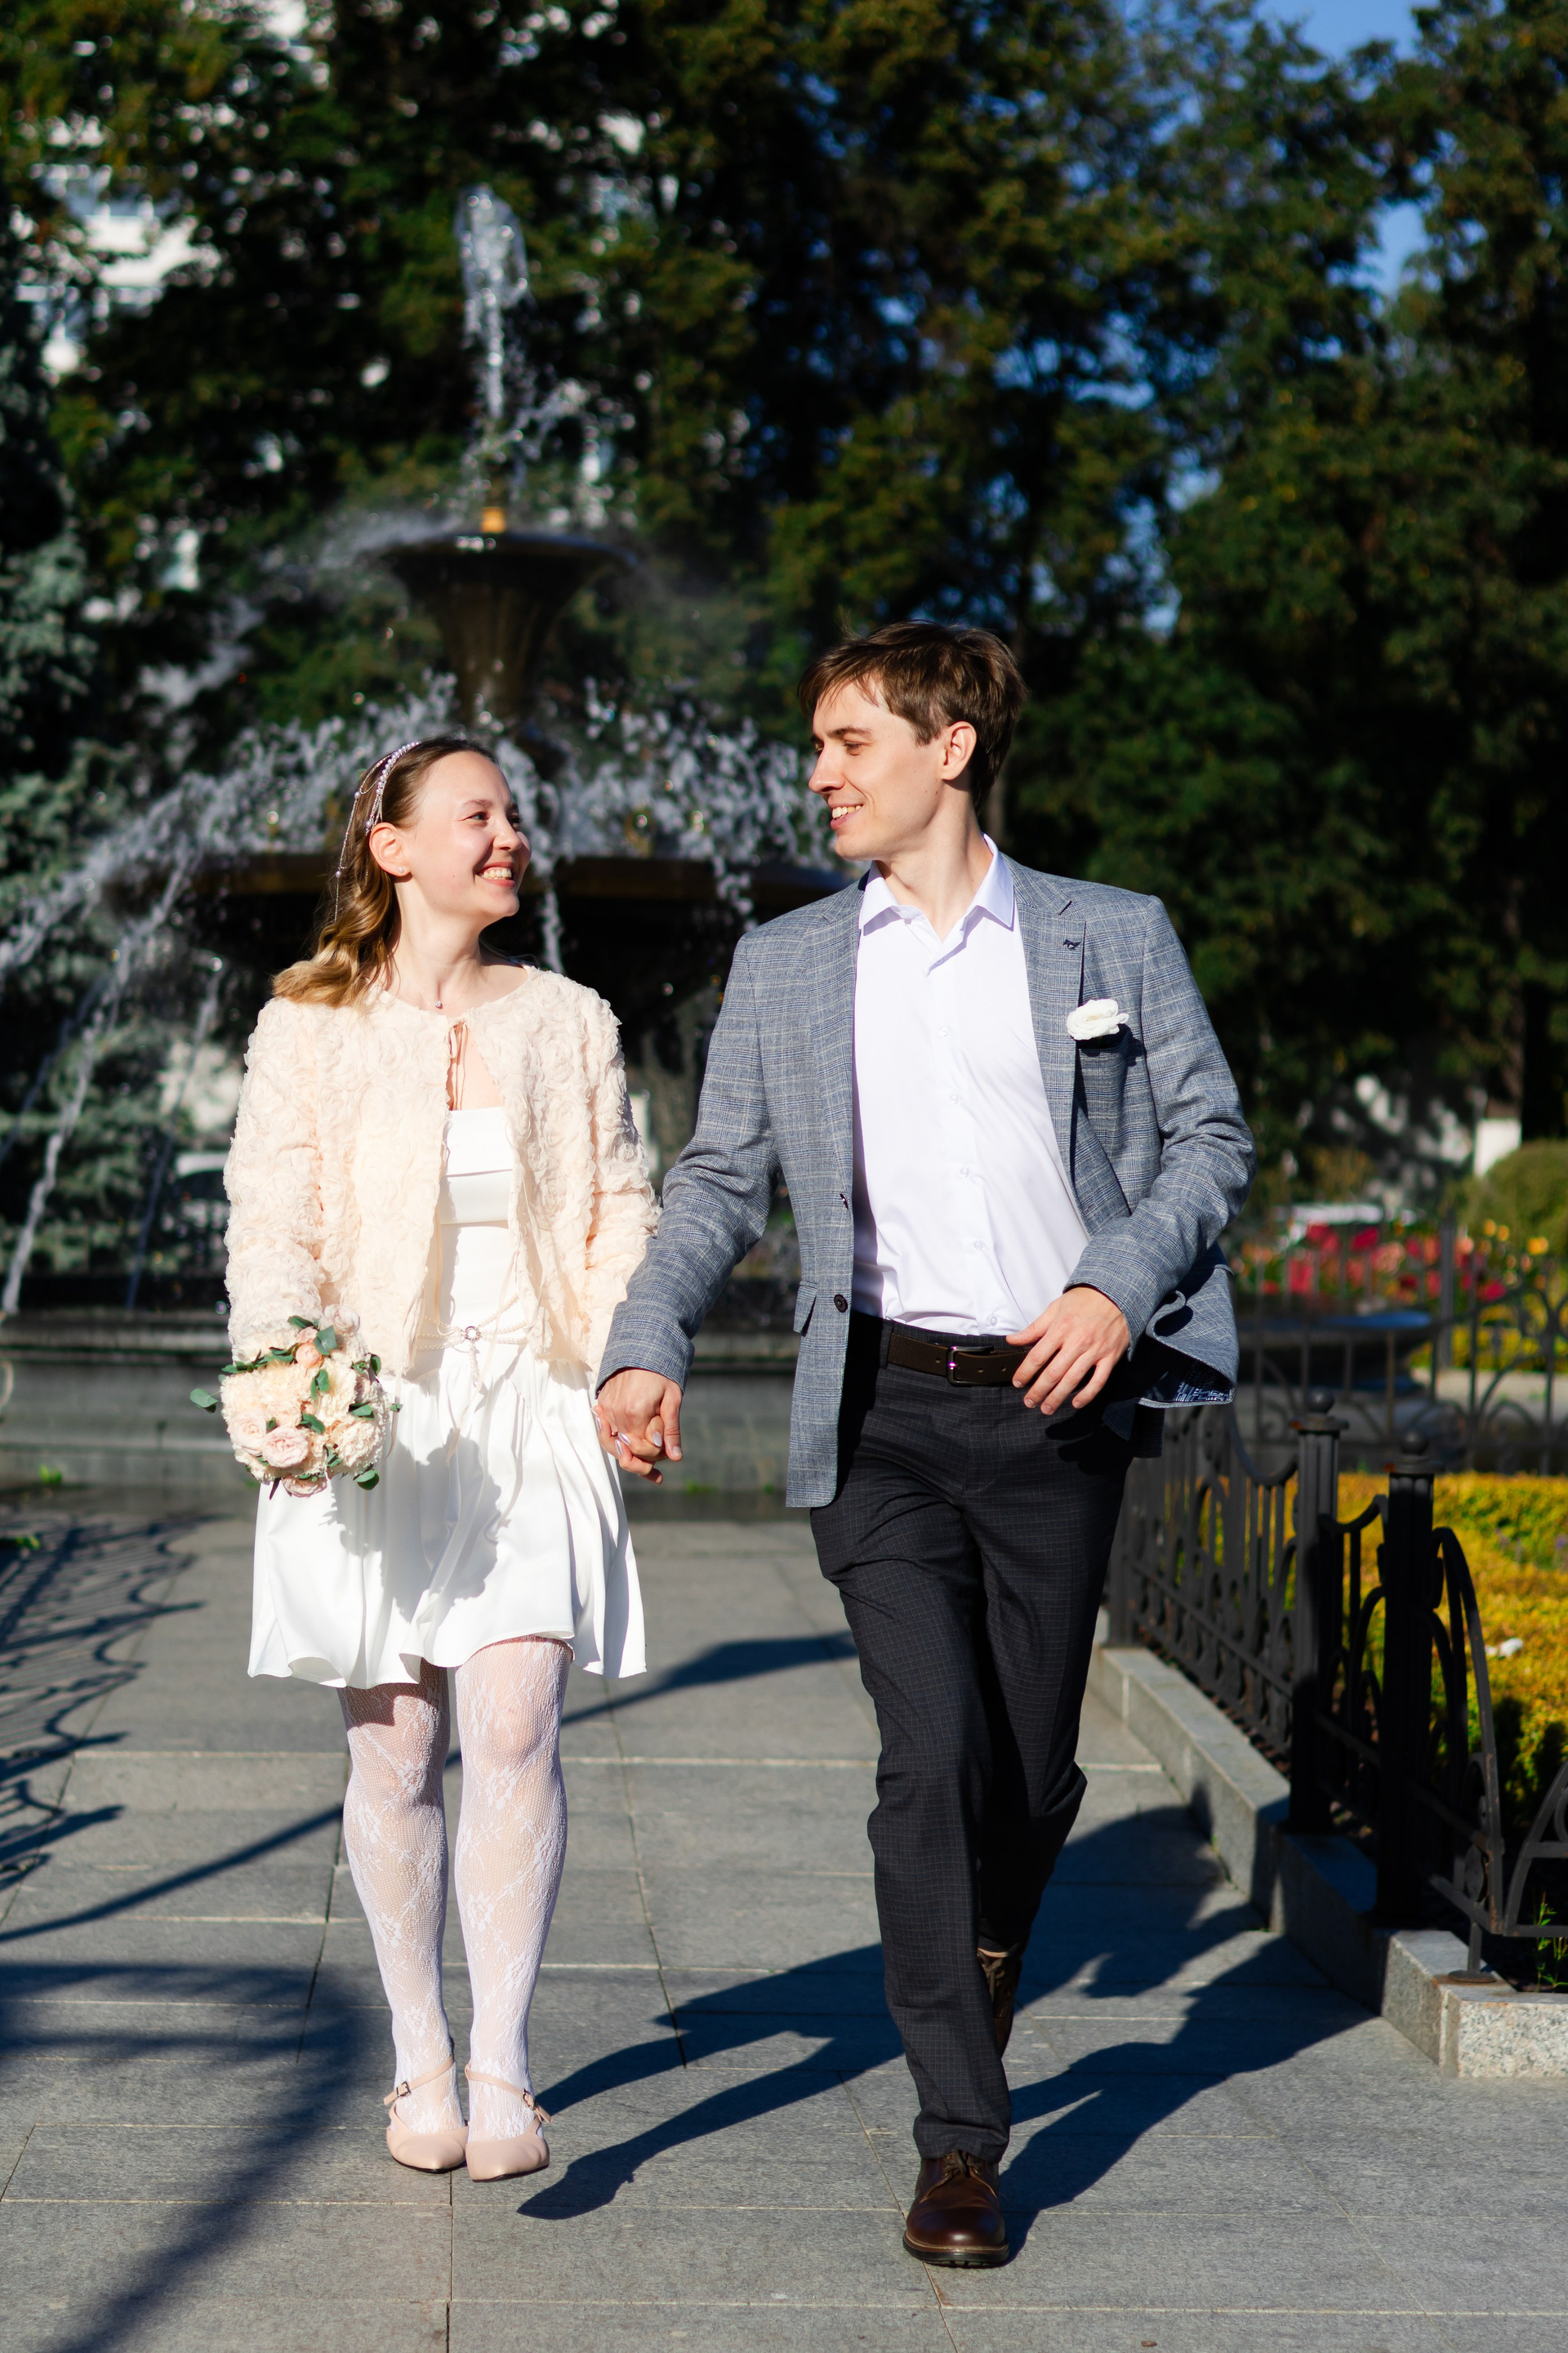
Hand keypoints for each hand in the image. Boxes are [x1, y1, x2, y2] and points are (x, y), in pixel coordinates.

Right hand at [594, 1369, 683, 1484]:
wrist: (642, 1347)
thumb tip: (675, 1457)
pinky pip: (607, 1430)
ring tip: (643, 1466)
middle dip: (641, 1460)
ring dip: (627, 1454)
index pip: (641, 1448)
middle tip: (654, 1471)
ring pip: (613, 1443)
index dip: (655, 1454)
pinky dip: (617, 1440)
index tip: (665, 1452)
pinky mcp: (602, 1403)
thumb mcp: (672, 1400)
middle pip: (624, 1450)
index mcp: (635, 1413)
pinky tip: (627, 1445)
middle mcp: (616, 1413)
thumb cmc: (661, 1373)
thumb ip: (671, 1430)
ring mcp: (606, 1408)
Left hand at [1006, 1287, 1129, 1414]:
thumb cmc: (1084, 1299)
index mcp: (1060, 1329)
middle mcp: (1076, 1342)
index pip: (1038, 1356)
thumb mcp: (1055, 1308)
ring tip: (1046, 1408)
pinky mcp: (1110, 1357)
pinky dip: (1087, 1394)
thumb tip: (1013, 1340)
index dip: (1025, 1372)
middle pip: (1053, 1373)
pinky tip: (1076, 1403)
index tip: (1018, 1382)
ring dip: (1057, 1397)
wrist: (1117, 1293)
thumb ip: (1034, 1328)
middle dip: (1038, 1391)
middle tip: (1029, 1402)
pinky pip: (1098, 1380)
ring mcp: (1094, 1351)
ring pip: (1072, 1380)